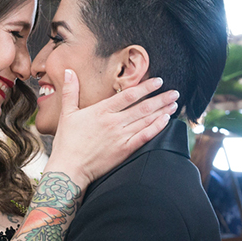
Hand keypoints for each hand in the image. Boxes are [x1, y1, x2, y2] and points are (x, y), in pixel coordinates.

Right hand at [46, 71, 177, 187]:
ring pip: (146, 120)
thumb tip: (69, 72)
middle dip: (161, 98)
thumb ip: (70, 92)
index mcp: (101, 111)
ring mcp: (120, 137)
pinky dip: (156, 127)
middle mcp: (114, 122)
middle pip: (143, 107)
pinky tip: (166, 121)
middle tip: (175, 92)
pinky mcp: (124, 150)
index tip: (158, 81)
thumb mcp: (67, 114)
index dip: (146, 87)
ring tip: (174, 104)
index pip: (128, 95)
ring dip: (162, 111)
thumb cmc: (67, 143)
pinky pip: (144, 136)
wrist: (69, 169)